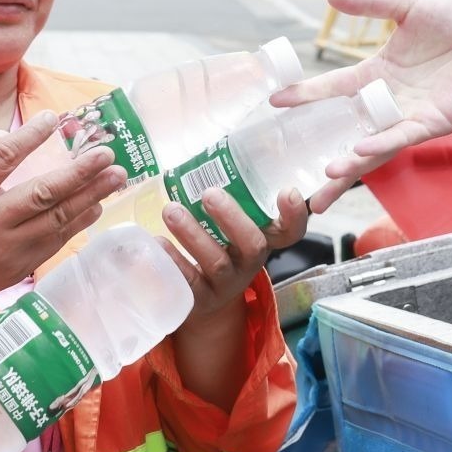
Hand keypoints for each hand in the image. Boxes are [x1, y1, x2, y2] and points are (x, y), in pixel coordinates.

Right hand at [0, 110, 128, 315]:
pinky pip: (58, 239)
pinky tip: (97, 203)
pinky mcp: (21, 266)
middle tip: (107, 153)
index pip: (0, 159)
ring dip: (91, 195)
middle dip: (79, 172)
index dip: (28, 137)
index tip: (53, 118)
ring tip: (116, 175)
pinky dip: (80, 220)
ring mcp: (6, 247)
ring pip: (57, 218)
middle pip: (41, 193)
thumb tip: (9, 130)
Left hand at [158, 185, 313, 330]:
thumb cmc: (219, 245)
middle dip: (232, 218)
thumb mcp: (232, 224)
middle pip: (253, 245)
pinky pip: (188, 282)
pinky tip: (157, 242)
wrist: (204, 298)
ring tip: (171, 211)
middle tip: (209, 193)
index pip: (291, 231)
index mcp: (263, 240)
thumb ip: (233, 194)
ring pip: (217, 263)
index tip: (287, 191)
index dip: (294, 214)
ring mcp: (226, 283)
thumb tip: (213, 152)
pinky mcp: (200, 299)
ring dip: (194, 235)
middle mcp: (249, 263)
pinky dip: (172, 260)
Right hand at [277, 0, 451, 189]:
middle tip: (295, 179)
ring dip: (349, 163)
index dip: (307, 96)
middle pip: (347, 132)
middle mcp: (388, 101)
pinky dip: (380, 145)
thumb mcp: (407, 5)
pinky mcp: (432, 123)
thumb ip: (371, 4)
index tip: (277, 102)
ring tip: (325, 176)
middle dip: (323, 156)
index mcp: (378, 75)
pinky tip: (358, 153)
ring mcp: (408, 116)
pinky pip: (401, 138)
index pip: (334, 89)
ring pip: (372, 146)